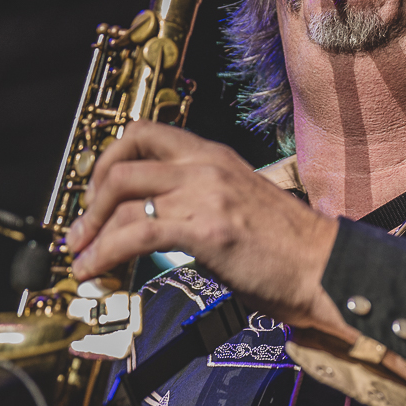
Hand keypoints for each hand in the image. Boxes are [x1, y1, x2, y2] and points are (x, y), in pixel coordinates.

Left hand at [64, 121, 353, 335]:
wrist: (325, 268)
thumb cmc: (289, 250)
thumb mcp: (239, 207)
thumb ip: (199, 204)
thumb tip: (157, 225)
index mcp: (214, 156)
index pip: (145, 135)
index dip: (108, 162)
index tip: (96, 196)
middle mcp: (205, 165)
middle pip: (123, 161)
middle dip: (90, 199)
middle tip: (81, 231)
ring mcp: (205, 193)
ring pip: (122, 196)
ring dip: (91, 230)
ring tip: (81, 259)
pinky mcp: (205, 228)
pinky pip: (136, 233)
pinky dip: (104, 253)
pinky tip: (95, 271)